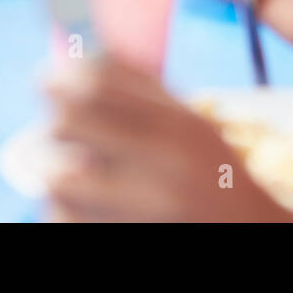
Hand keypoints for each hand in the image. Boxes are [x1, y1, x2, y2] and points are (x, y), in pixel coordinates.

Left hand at [44, 56, 292, 221]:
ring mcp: (138, 219)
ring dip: (57, 171)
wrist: (242, 237)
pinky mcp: (112, 241)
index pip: (95, 88)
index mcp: (180, 133)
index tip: (49, 79)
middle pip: (66, 127)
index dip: (59, 77)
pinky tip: (91, 206)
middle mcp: (161, 177)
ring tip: (82, 174)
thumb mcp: (191, 124)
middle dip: (57, 123)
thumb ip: (140, 87)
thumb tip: (82, 51)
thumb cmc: (211, 178)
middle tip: (66, 128)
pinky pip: (59, 218)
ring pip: (55, 179)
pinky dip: (65, 209)